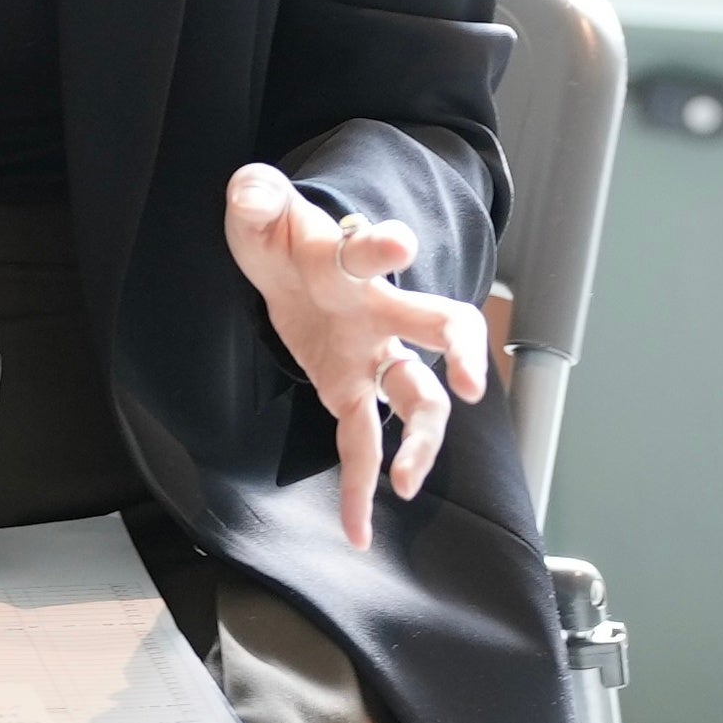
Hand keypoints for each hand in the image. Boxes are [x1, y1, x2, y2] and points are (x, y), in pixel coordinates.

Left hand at [223, 164, 490, 549]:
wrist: (289, 259)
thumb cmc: (283, 235)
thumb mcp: (259, 210)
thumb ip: (255, 197)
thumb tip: (251, 192)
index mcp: (350, 263)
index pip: (374, 250)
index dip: (385, 245)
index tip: (398, 244)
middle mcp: (378, 311)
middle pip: (439, 325)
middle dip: (462, 349)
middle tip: (471, 384)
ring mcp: (372, 354)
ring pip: (419, 398)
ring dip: (422, 440)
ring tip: (408, 481)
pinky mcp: (349, 389)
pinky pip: (365, 443)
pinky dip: (362, 487)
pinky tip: (360, 531)